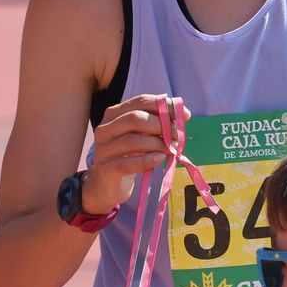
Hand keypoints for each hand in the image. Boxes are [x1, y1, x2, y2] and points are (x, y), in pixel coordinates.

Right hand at [82, 95, 180, 213]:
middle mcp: (105, 128)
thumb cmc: (129, 156)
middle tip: (177, 136)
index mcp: (114, 114)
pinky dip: (146, 161)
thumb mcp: (143, 136)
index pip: (140, 101)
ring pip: (132, 141)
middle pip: (134, 118)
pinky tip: (159, 159)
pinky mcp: (105, 169)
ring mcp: (102, 149)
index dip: (164, 106)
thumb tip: (184, 113)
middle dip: (161, 125)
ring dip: (157, 144)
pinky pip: (127, 163)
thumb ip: (159, 123)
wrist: (108, 185)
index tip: (184, 115)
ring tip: (171, 150)